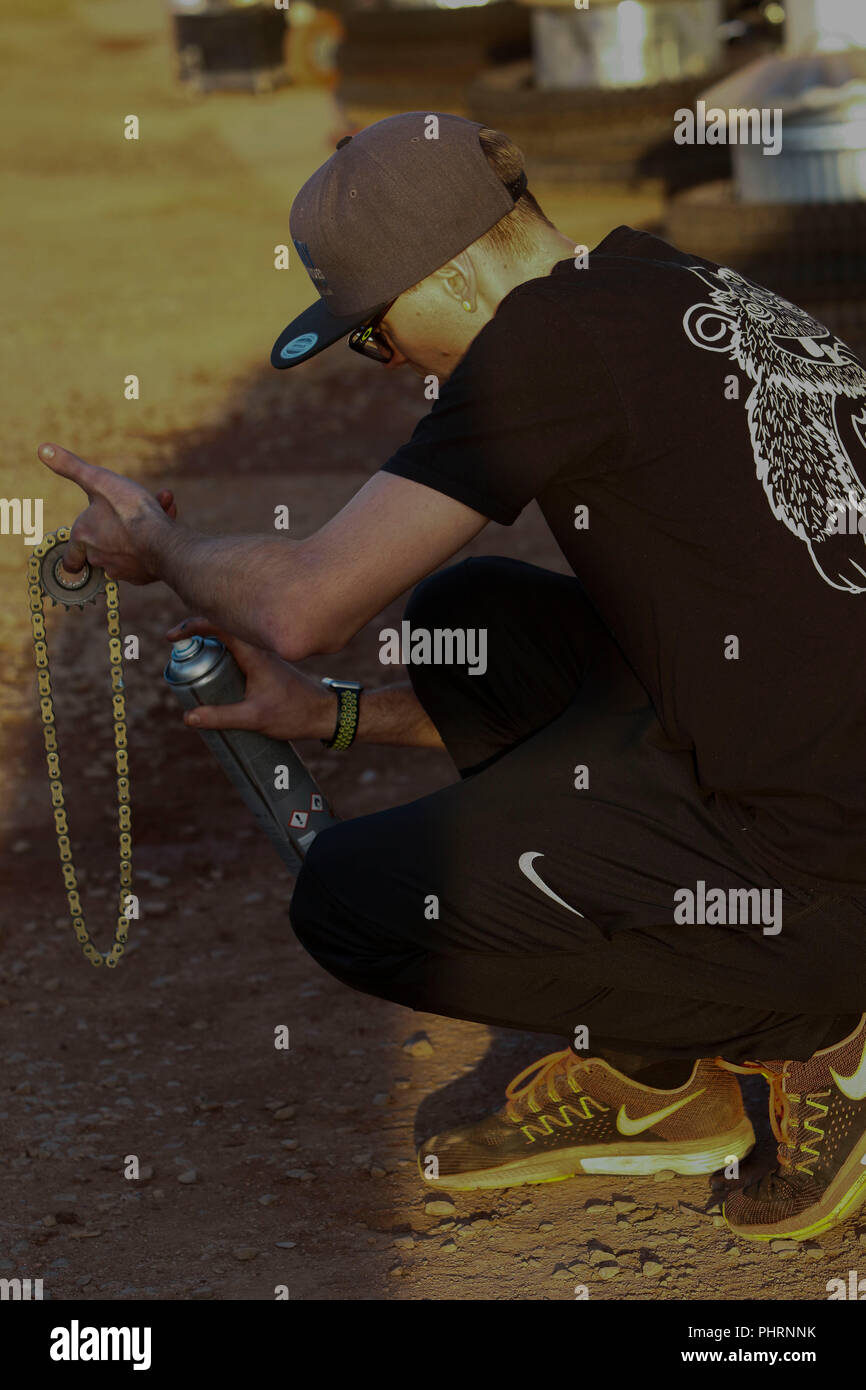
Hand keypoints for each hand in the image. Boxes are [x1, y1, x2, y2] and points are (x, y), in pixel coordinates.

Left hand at [37, 442, 177, 583]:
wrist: (162, 543)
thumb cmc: (129, 512)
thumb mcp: (98, 480)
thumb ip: (71, 467)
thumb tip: (42, 448)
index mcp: (83, 537)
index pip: (70, 558)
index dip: (74, 553)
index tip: (79, 549)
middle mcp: (98, 558)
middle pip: (101, 550)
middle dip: (115, 528)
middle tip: (131, 511)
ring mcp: (121, 571)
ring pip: (126, 550)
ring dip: (138, 531)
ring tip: (157, 510)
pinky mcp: (143, 577)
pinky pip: (145, 559)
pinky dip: (153, 543)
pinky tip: (165, 527)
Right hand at [164, 617, 334, 740]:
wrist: (324, 713)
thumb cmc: (294, 713)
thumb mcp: (255, 718)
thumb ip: (221, 717)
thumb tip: (188, 717)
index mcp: (255, 653)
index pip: (219, 626)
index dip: (192, 626)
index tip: (171, 637)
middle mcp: (259, 647)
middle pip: (222, 627)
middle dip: (195, 632)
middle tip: (176, 648)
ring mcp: (262, 653)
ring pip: (230, 637)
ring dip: (208, 641)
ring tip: (189, 656)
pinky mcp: (265, 662)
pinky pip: (237, 647)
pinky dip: (220, 650)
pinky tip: (212, 667)